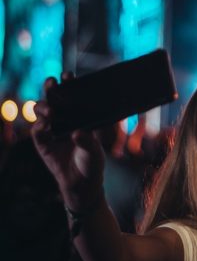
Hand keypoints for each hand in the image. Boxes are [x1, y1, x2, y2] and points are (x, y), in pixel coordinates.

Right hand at [32, 76, 105, 213]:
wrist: (83, 185)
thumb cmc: (92, 163)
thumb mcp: (94, 151)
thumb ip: (88, 141)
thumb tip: (77, 132)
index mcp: (78, 115)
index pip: (72, 94)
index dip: (68, 83)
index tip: (68, 75)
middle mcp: (63, 119)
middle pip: (53, 98)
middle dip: (51, 88)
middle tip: (53, 83)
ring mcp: (51, 130)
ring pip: (41, 112)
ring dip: (43, 107)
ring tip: (50, 110)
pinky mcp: (43, 144)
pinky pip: (37, 132)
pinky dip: (39, 127)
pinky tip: (44, 126)